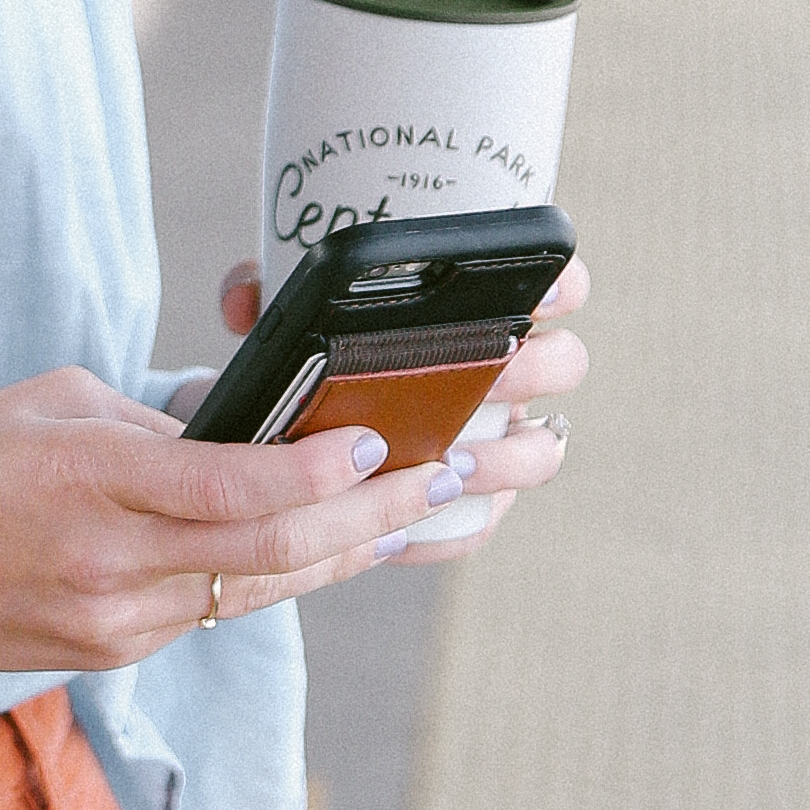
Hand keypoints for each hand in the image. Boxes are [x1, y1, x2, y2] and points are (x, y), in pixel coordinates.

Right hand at [0, 369, 461, 674]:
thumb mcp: (52, 407)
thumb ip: (157, 426)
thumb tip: (250, 430)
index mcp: (86, 488)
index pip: (232, 491)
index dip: (319, 472)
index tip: (380, 439)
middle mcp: (109, 570)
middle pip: (273, 554)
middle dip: (372, 514)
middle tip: (450, 475)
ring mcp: (115, 626)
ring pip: (258, 590)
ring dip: (345, 550)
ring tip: (421, 510)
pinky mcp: (112, 654)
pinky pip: (215, 610)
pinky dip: (277, 576)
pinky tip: (332, 545)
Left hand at [187, 254, 595, 548]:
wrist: (299, 432)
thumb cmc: (318, 356)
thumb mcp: (291, 315)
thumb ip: (267, 291)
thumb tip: (246, 298)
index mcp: (486, 314)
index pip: (557, 285)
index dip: (561, 284)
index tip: (537, 289)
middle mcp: (509, 376)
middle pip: (563, 363)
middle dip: (535, 368)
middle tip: (490, 372)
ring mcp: (499, 443)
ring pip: (540, 451)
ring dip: (509, 455)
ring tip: (454, 456)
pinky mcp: (471, 506)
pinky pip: (482, 523)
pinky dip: (454, 525)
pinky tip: (411, 523)